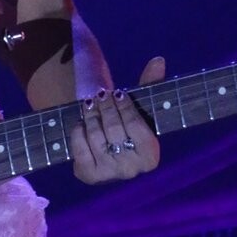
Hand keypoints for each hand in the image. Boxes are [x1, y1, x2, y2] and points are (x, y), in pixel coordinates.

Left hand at [71, 56, 163, 183]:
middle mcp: (132, 170)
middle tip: (101, 94)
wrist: (108, 152)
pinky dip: (78, 131)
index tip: (118, 93)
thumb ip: (150, 85)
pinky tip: (80, 122)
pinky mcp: (88, 175)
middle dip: (105, 107)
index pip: (135, 124)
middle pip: (113, 129)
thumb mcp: (140, 109)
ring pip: (95, 136)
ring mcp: (109, 175)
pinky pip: (79, 148)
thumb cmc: (128, 127)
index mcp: (151, 157)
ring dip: (90, 115)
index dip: (124, 106)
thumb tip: (158, 60)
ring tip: (89, 103)